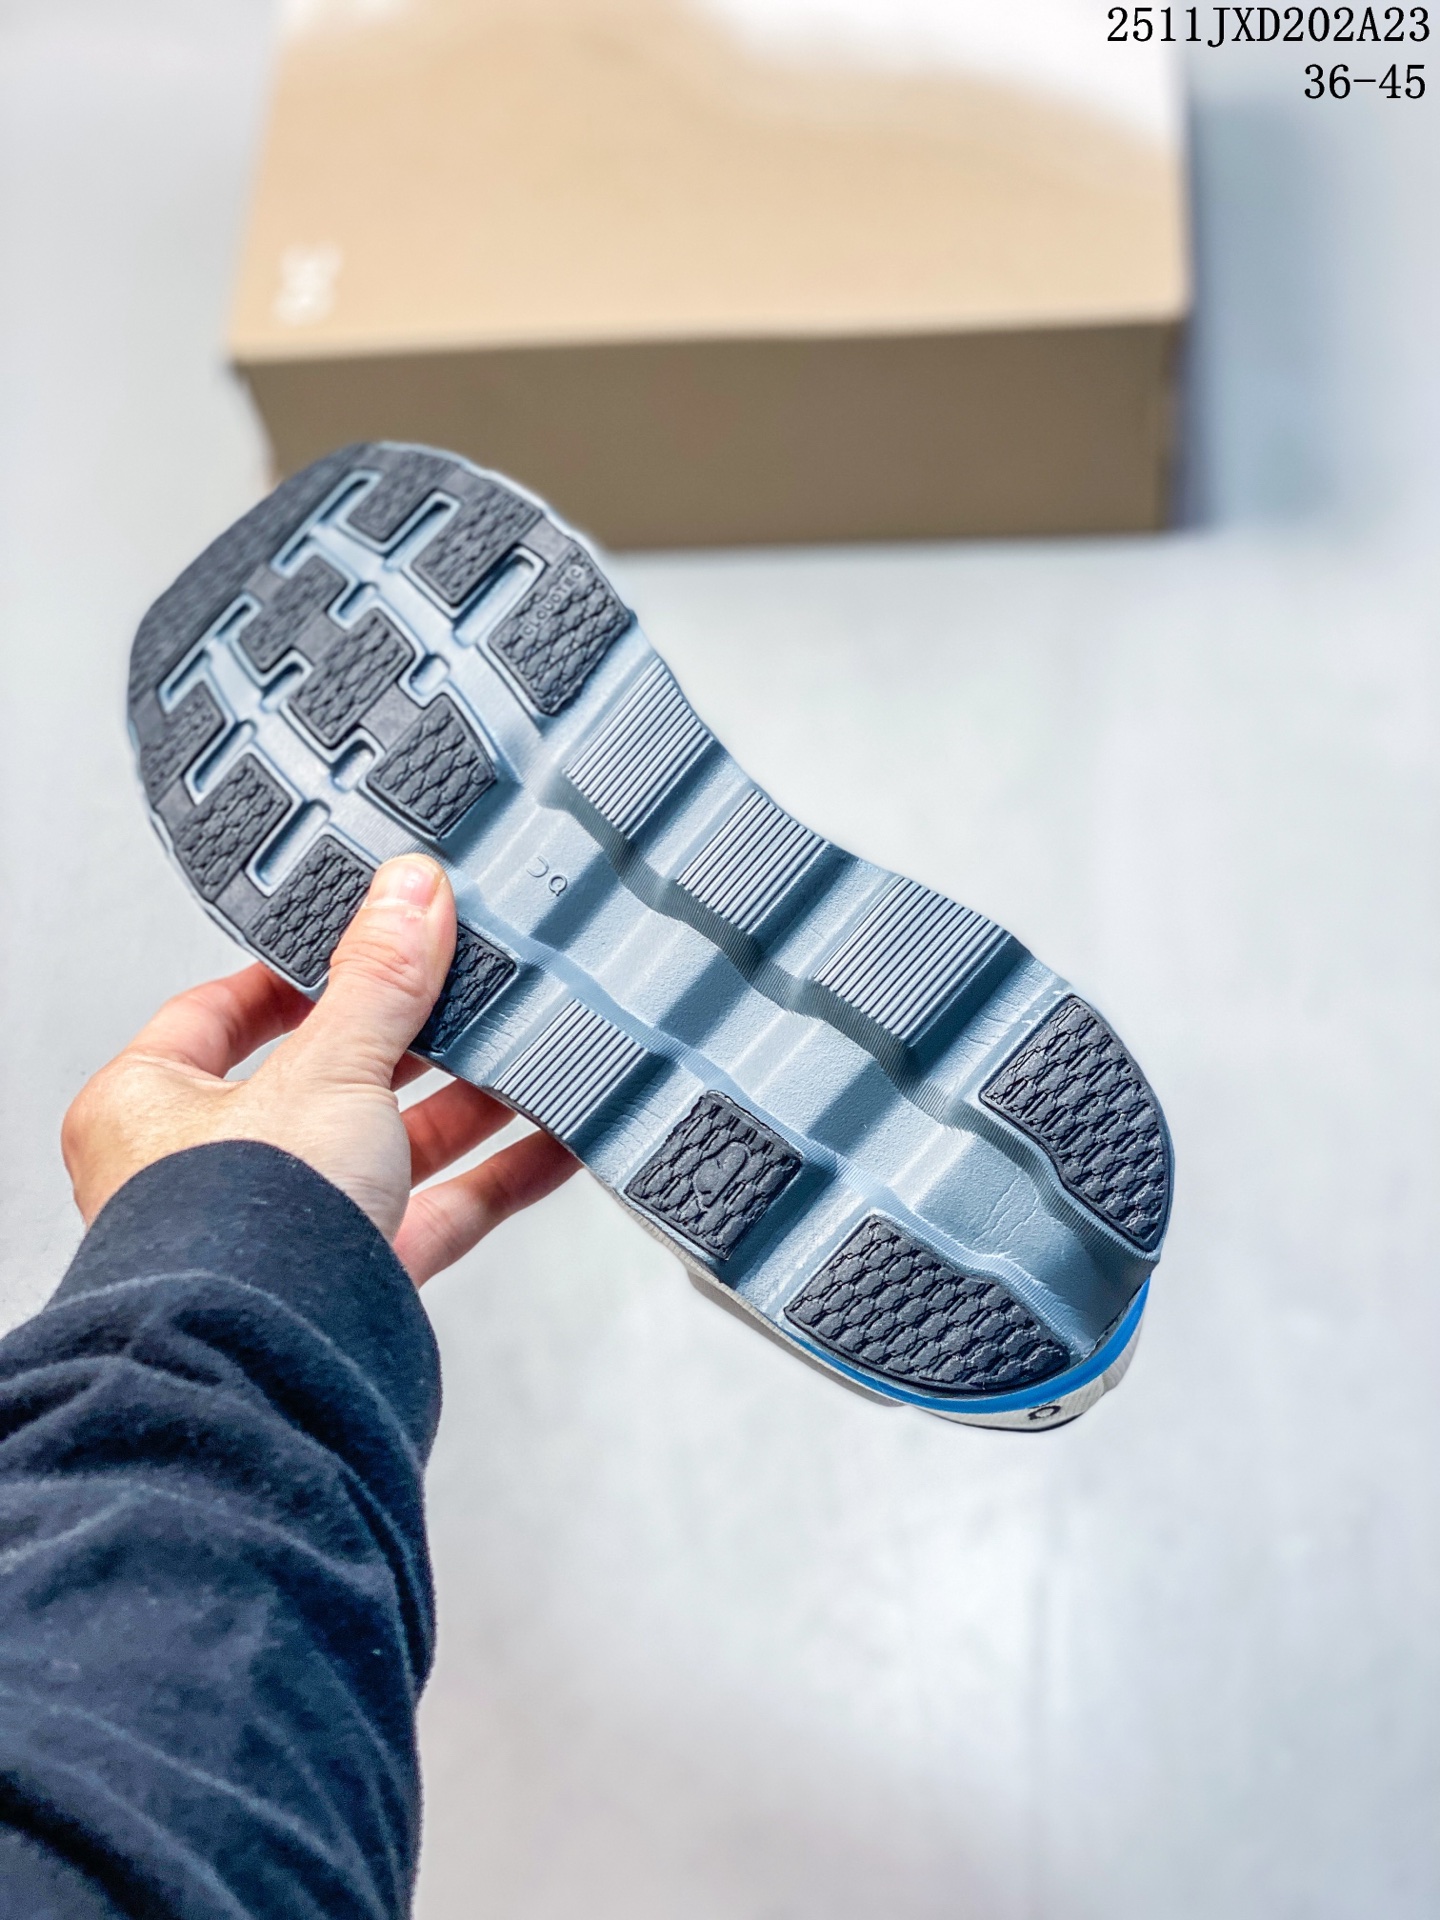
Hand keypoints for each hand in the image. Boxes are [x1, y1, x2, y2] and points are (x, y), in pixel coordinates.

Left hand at [61, 856, 577, 1283]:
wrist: (270, 1371)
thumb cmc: (234, 1233)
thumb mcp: (327, 1068)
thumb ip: (382, 980)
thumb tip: (412, 893)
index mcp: (151, 1105)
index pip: (221, 1012)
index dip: (296, 976)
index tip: (364, 943)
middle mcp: (209, 1170)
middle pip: (326, 1077)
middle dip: (409, 1040)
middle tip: (468, 993)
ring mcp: (286, 1228)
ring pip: (388, 1147)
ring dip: (465, 1106)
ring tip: (530, 1054)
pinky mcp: (353, 1280)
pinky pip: (435, 1214)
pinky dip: (495, 1178)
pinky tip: (552, 1143)